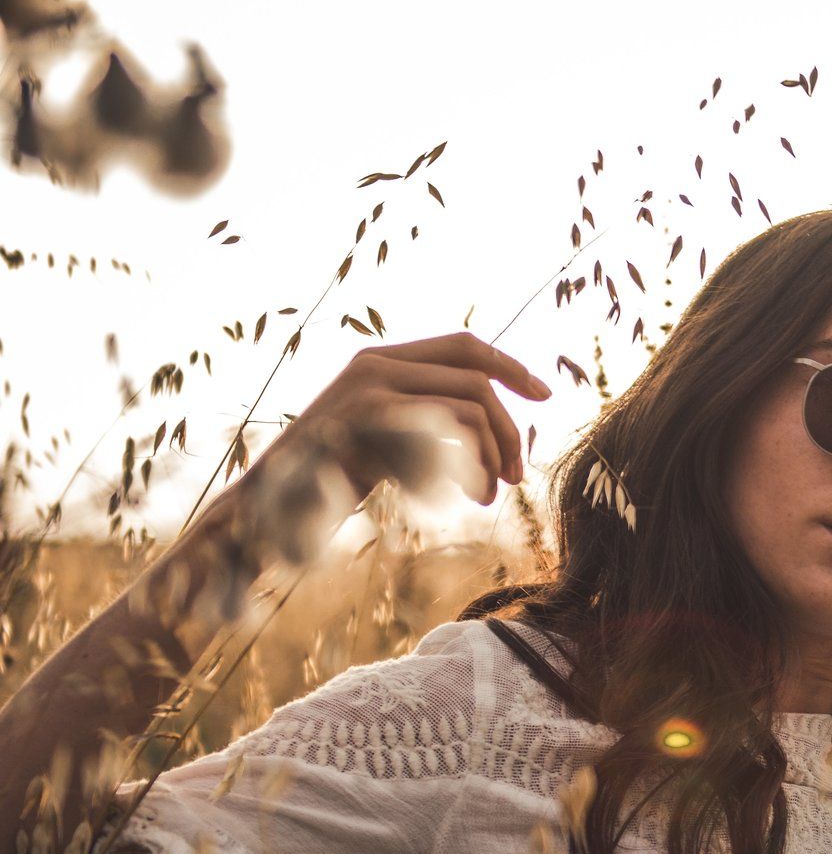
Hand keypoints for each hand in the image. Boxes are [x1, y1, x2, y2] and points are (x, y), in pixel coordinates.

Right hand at [219, 331, 552, 565]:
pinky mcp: (366, 428)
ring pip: (470, 411)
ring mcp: (368, 392)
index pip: (464, 345)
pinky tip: (464, 497)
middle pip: (477, 383)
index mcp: (382, 359)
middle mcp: (374, 364)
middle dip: (509, 432)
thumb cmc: (329, 480)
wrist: (265, 508)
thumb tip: (490, 425)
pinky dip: (465, 471)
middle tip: (517, 476)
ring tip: (489, 496)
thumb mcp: (385, 437)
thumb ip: (426, 417)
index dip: (510, 367)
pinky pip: (443, 440)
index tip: (545, 397)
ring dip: (492, 459)